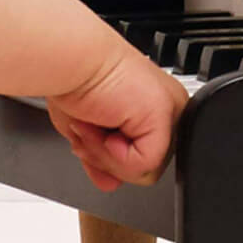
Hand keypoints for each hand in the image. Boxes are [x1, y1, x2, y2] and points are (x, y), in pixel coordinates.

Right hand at [46, 42, 187, 191]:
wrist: (70, 59)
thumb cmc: (73, 80)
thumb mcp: (88, 131)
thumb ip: (104, 158)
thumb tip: (110, 184)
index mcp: (154, 106)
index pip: (144, 155)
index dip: (110, 159)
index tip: (87, 137)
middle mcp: (168, 107)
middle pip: (146, 167)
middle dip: (107, 158)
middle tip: (87, 130)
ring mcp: (172, 111)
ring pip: (146, 171)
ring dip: (106, 156)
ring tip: (91, 125)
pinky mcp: (166, 117)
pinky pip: (144, 164)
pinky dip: (113, 154)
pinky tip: (101, 127)